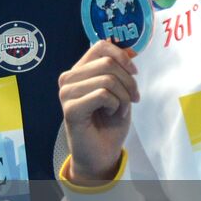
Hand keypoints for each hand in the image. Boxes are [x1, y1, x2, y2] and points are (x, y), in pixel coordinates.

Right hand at [59, 40, 138, 184]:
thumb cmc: (109, 122)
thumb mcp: (119, 90)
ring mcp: (66, 93)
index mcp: (79, 70)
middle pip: (108, 63)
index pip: (100, 46)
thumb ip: (119, 69)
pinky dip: (117, 106)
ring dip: (124, 97)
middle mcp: (68, 78)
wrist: (101, 154)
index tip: (134, 72)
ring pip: (107, 79)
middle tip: (133, 99)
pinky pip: (103, 95)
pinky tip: (111, 115)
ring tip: (120, 110)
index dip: (122, 56)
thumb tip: (131, 49)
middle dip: (129, 82)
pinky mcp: (70, 108)